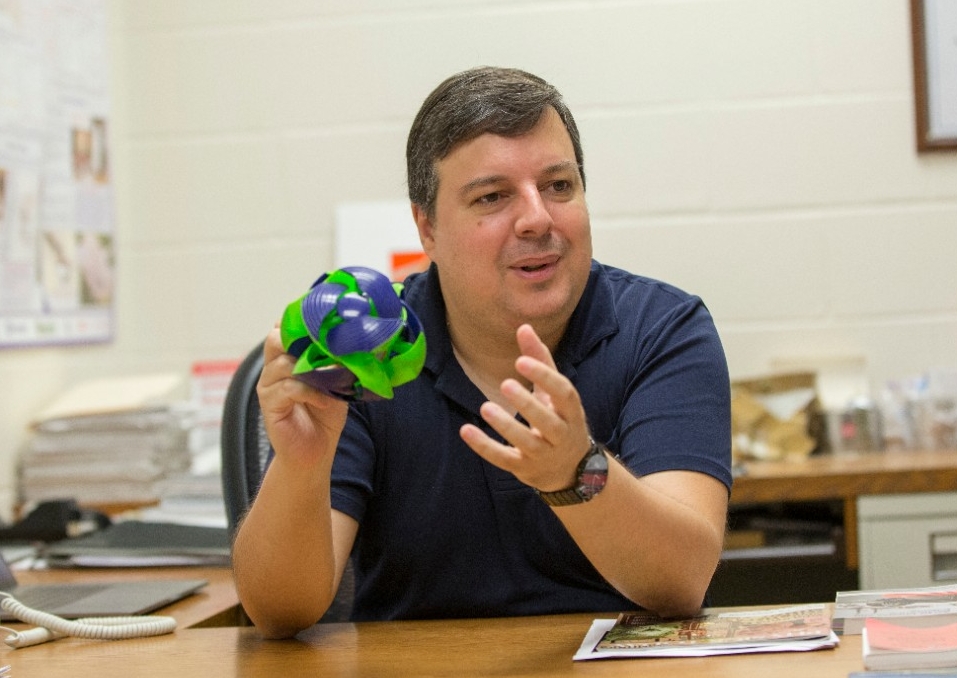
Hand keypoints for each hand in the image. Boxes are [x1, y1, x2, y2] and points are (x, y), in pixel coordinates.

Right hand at [257, 326, 348, 469]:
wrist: (314, 451)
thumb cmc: (324, 414)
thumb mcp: (335, 382)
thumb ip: (337, 363)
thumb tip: (356, 343)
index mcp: (286, 357)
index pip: (283, 328)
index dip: (299, 321)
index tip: (324, 321)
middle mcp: (272, 368)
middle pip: (274, 339)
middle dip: (298, 338)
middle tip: (325, 346)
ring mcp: (268, 386)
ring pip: (282, 363)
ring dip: (311, 368)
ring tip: (333, 378)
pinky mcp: (269, 405)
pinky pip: (288, 389)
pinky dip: (311, 392)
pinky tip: (325, 400)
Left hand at [459, 324, 591, 490]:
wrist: (571, 471)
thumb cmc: (560, 420)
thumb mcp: (555, 393)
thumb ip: (541, 360)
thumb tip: (524, 327)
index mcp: (571, 412)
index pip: (563, 393)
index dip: (544, 377)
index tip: (521, 361)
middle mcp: (561, 435)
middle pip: (547, 421)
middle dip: (527, 404)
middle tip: (505, 384)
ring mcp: (543, 455)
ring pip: (526, 442)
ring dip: (506, 426)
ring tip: (485, 407)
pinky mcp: (524, 469)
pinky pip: (503, 459)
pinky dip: (484, 446)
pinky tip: (466, 430)